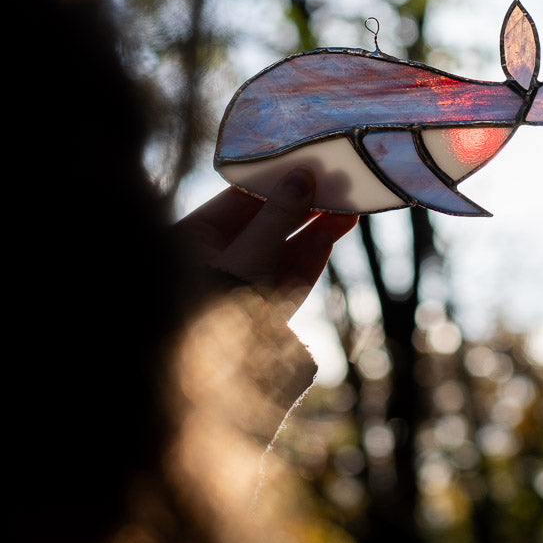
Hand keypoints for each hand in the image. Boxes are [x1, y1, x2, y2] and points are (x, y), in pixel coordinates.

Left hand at [175, 169, 356, 316]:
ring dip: (315, 230)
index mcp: (193, 238)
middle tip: (336, 182)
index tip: (305, 162)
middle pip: (265, 224)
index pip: (238, 199)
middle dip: (302, 205)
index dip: (273, 181)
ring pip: (282, 252)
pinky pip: (288, 279)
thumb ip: (276, 217)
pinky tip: (332, 236)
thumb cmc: (208, 305)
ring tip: (348, 208)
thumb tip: (302, 176)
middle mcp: (215, 260)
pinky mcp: (260, 314)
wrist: (204, 379)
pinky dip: (310, 259)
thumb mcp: (246, 255)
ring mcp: (239, 287)